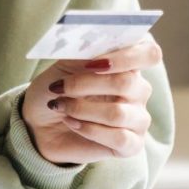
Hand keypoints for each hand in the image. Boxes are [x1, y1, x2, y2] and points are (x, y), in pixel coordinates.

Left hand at [20, 36, 161, 165]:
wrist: (39, 124)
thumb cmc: (55, 90)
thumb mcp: (63, 66)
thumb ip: (84, 53)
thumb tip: (96, 43)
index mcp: (128, 64)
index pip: (150, 54)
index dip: (127, 56)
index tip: (95, 62)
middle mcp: (139, 91)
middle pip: (127, 83)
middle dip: (85, 84)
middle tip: (59, 87)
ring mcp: (138, 118)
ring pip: (118, 113)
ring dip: (81, 109)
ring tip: (60, 106)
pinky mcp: (131, 145)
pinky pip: (118, 138)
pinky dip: (88, 129)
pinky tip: (71, 123)